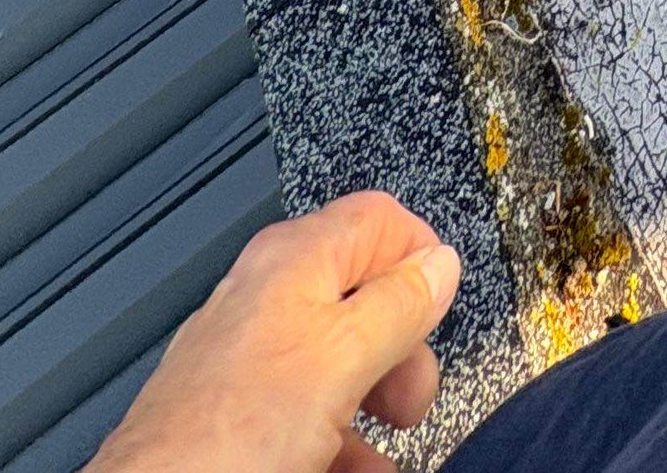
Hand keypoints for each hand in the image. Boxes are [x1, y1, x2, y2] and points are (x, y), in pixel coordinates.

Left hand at [93, 192, 461, 472]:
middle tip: (409, 398)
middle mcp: (267, 295)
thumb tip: (438, 263)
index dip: (420, 259)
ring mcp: (245, 355)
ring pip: (335, 363)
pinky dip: (335, 437)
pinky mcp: (232, 411)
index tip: (438, 312)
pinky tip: (351, 468)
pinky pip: (301, 410)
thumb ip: (398, 305)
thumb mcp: (343, 358)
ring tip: (384, 451)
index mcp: (295, 259)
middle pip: (363, 296)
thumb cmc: (229, 436)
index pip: (380, 218)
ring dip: (371, 404)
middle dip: (401, 348)